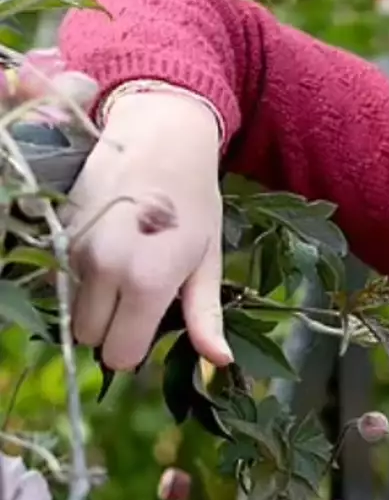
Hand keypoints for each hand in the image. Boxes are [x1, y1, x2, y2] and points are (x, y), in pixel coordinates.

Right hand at [62, 91, 230, 372]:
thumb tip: (219, 361)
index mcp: (147, 283)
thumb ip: (205, 316)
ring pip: (71, 308)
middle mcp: (105, 269)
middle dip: (110, 329)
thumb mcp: (207, 261)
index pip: (120, 354)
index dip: (133, 349)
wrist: (158, 138)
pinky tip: (105, 249)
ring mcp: (76, 249)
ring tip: (123, 269)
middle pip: (90, 336)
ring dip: (93, 303)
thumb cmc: (193, 203)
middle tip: (136, 300)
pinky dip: (77, 277)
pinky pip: (59, 278)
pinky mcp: (58, 231)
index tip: (146, 328)